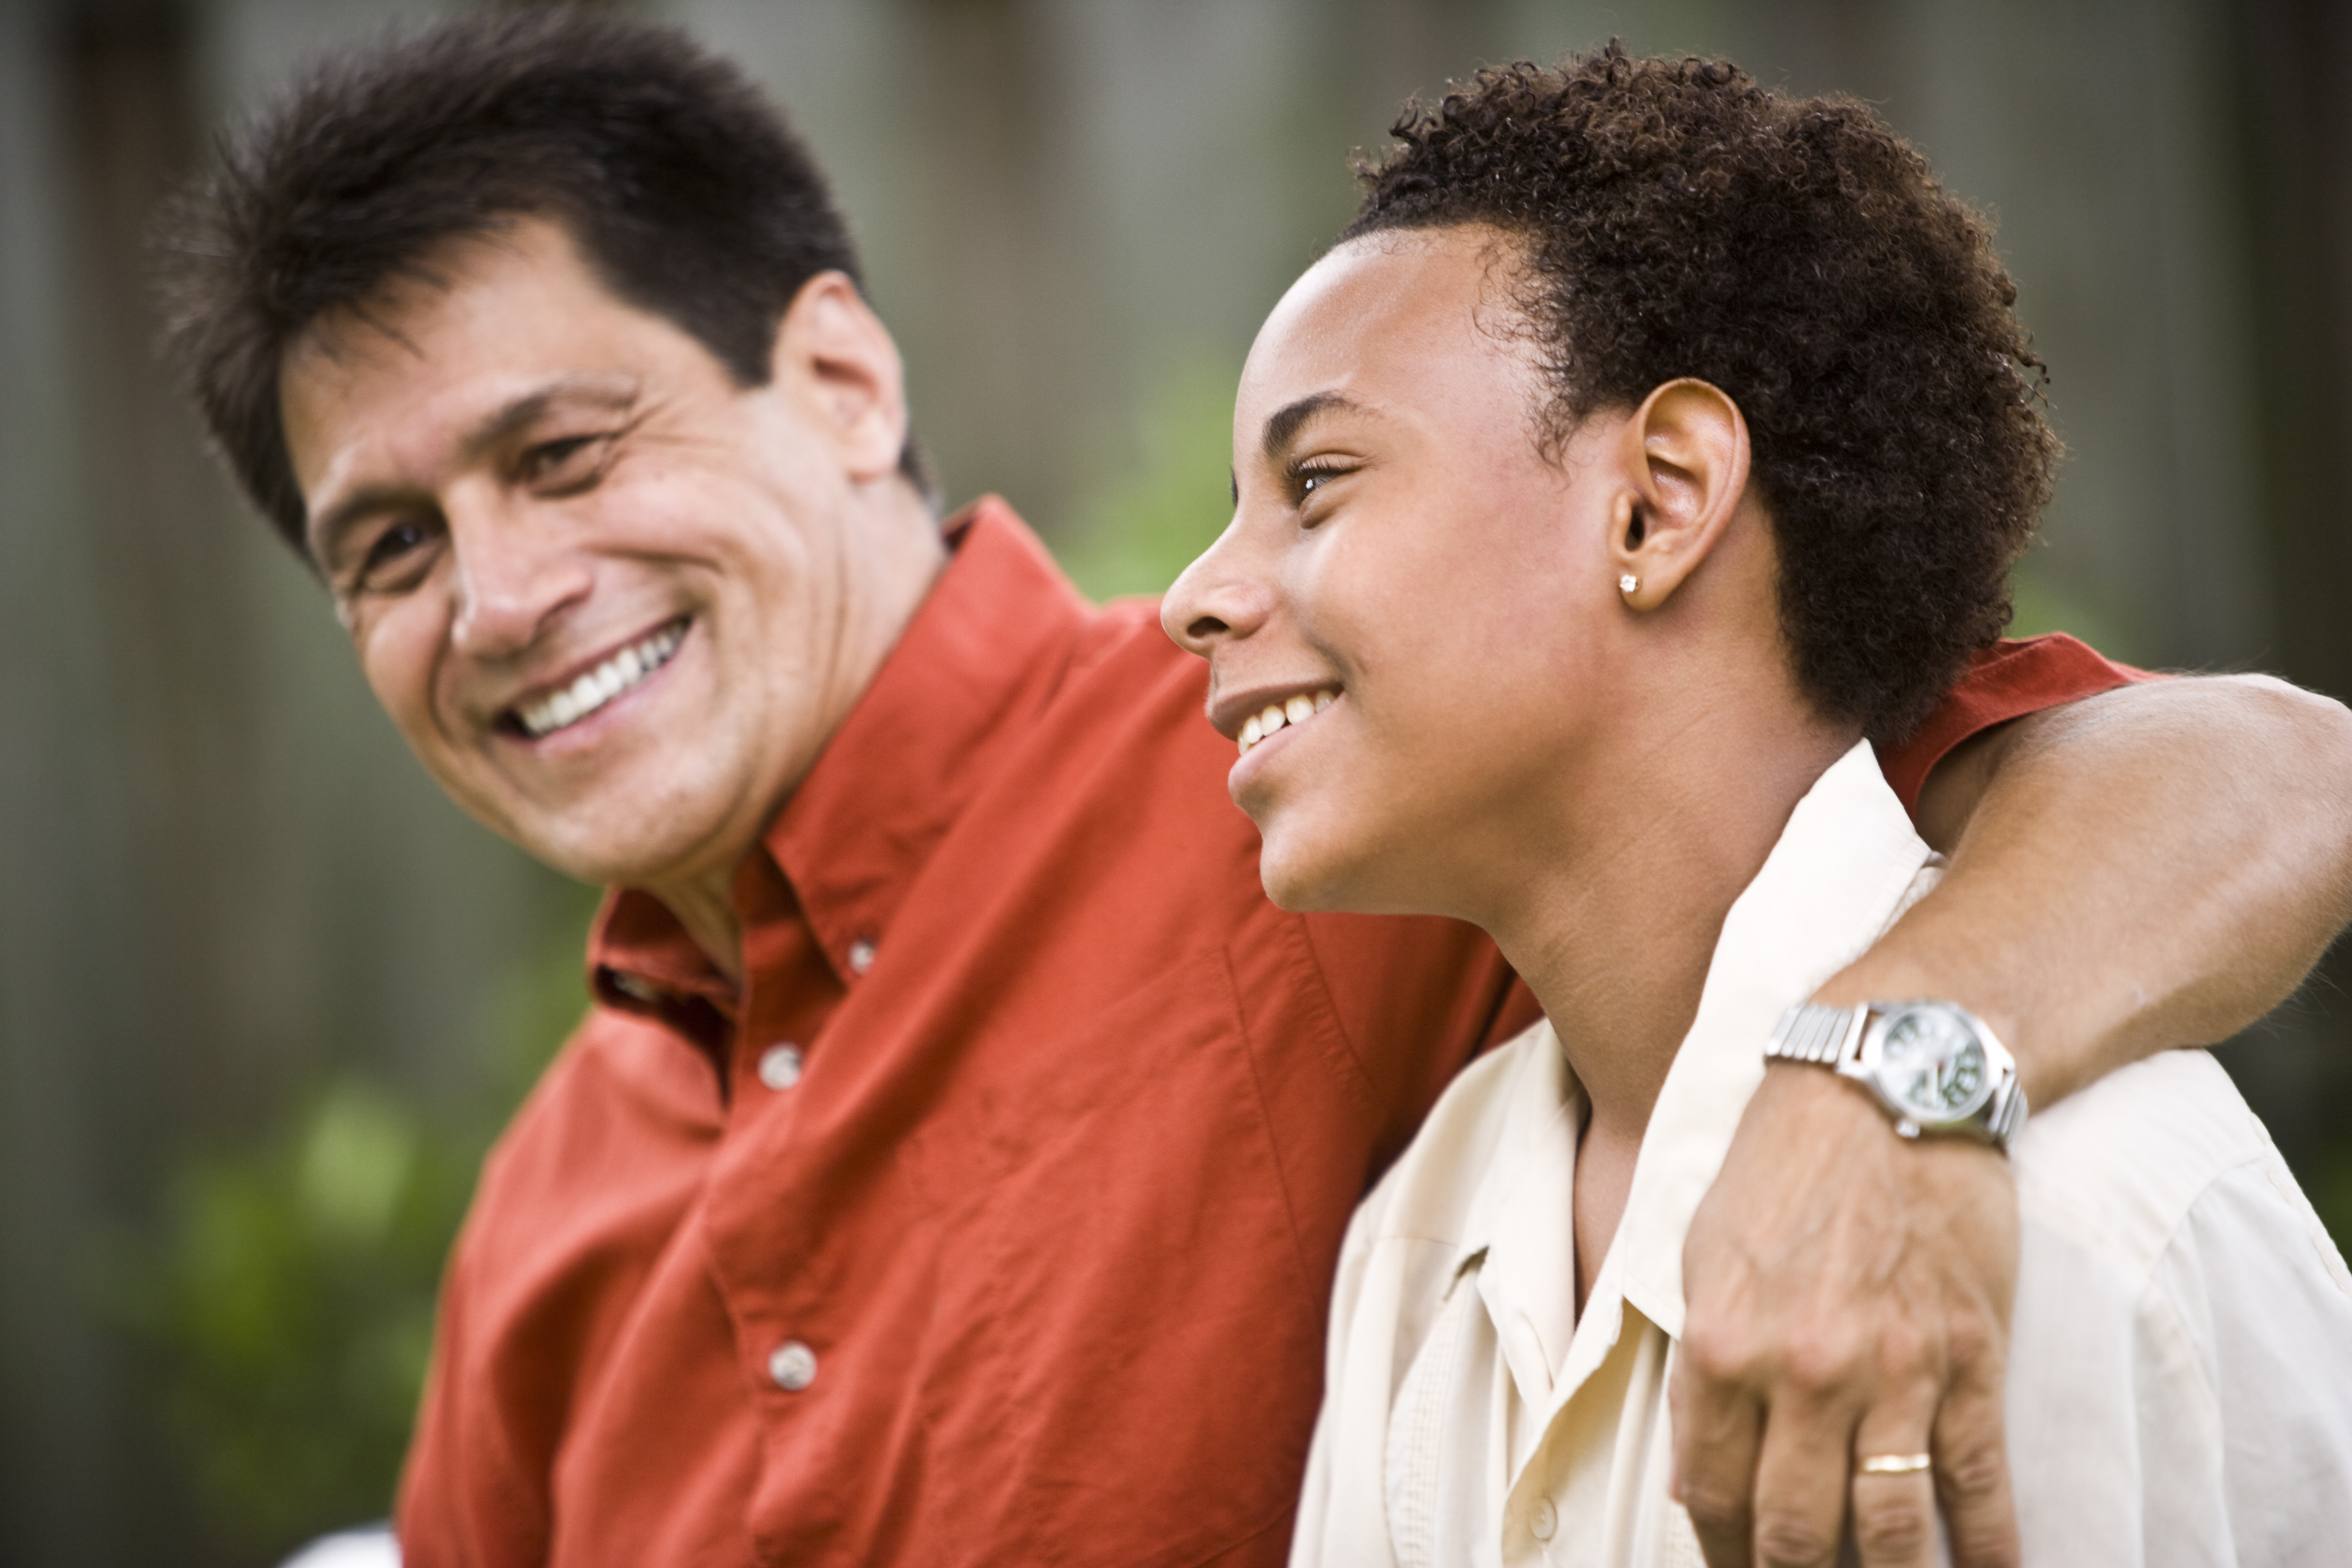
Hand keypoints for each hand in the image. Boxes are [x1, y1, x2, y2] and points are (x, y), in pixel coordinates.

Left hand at [1670, 1063, 2020, 1567]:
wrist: (1886, 1088)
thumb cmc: (1783, 1167)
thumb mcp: (1704, 1257)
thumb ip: (1699, 1371)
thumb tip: (1696, 1482)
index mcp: (1723, 1346)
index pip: (1714, 1495)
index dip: (1721, 1554)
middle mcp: (1803, 1373)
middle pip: (1796, 1533)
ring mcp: (1894, 1372)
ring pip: (1891, 1530)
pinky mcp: (1970, 1359)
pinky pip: (1979, 1483)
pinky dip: (1989, 1552)